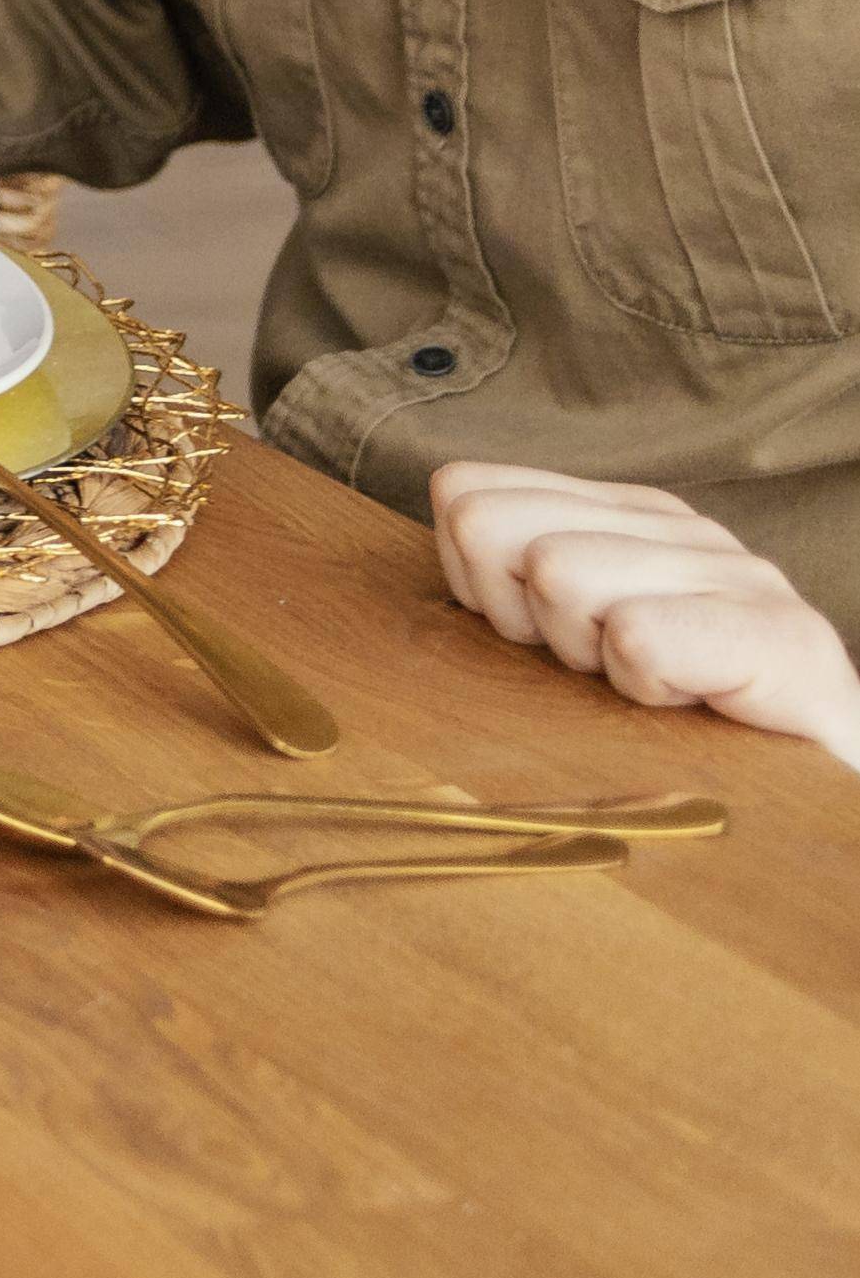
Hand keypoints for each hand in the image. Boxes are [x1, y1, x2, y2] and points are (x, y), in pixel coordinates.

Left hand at [429, 462, 859, 766]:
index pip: (468, 492)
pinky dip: (644, 682)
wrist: (824, 785)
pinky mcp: (781, 637)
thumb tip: (455, 514)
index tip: (542, 637)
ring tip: (655, 685)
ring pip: (558, 574)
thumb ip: (511, 580)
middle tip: (599, 665)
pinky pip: (639, 635)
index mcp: (623, 514)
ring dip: (590, 657)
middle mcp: (679, 527)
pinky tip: (689, 699)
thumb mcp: (574, 641)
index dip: (477, 584)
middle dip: (525, 618)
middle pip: (492, 528)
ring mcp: (737, 574)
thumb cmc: (682, 726)